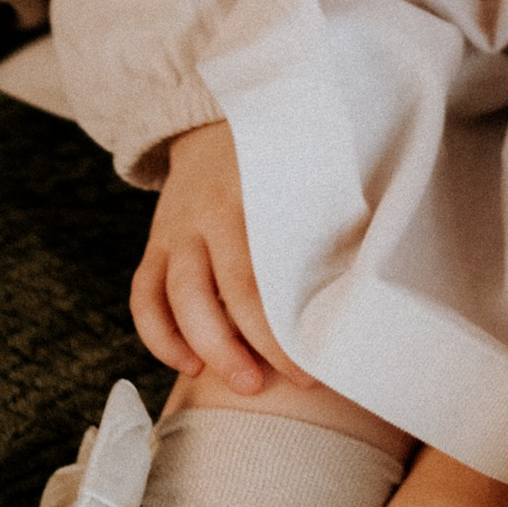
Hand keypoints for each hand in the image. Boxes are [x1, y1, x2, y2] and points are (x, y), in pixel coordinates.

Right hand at [133, 119, 312, 395]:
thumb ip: (331, 218)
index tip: (310, 366)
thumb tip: (364, 282)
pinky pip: (143, 297)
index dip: (280, 330)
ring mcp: (174, 231)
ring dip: (202, 348)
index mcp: (248, 196)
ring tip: (240, 383)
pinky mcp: (155, 246)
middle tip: (269, 384)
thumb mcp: (311, 173)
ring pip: (173, 299)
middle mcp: (204, 214)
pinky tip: (188, 364)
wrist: (218, 122)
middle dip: (240, 348)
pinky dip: (158, 337)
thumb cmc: (282, 158)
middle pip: (214, 293)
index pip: (259, 277)